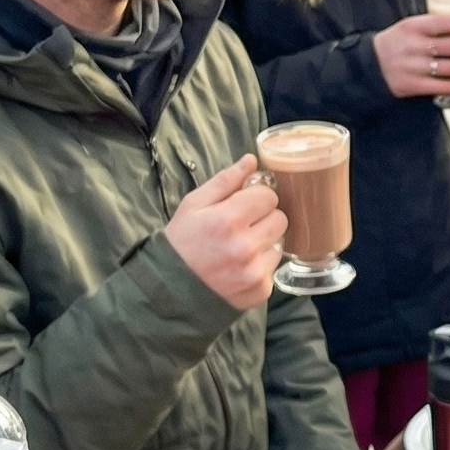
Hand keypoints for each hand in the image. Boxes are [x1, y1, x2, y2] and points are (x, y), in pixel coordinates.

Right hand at [164, 153, 286, 310]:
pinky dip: (261, 264)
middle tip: (242, 226)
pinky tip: (240, 266)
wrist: (169, 289)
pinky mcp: (260, 290)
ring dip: (265, 241)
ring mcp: (255, 271)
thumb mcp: (193, 205)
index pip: (269, 196)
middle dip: (264, 218)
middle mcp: (245, 246)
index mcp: (228, 220)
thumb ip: (225, 181)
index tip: (244, 204)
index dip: (256, 197)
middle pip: (280, 218)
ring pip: (280, 242)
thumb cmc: (181, 242)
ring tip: (239, 248)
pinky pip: (274, 267)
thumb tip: (251, 160)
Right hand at [373, 12, 449, 98]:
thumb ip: (432, 25)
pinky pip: (438, 86)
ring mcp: (413, 67)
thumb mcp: (410, 27)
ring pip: (447, 68)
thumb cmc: (398, 43)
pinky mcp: (412, 85)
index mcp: (413, 27)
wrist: (371, 65)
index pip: (441, 23)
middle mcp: (413, 46)